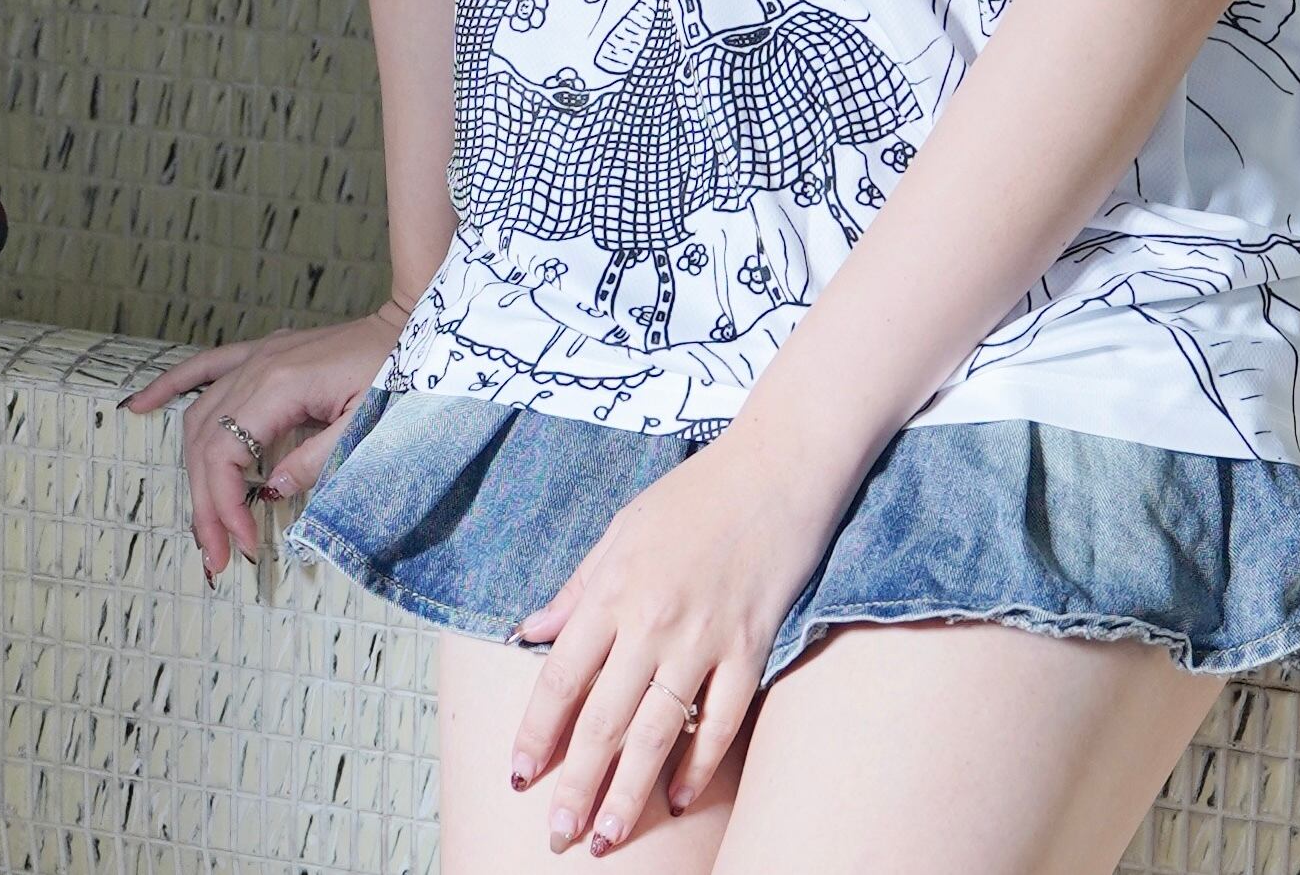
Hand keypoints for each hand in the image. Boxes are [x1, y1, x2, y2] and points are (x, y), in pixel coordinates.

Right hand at [123, 300, 408, 579]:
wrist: (414, 321)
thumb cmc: (398, 369)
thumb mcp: (365, 422)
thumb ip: (317, 458)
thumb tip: (268, 494)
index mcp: (282, 384)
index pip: (225, 456)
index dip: (224, 506)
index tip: (243, 544)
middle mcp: (259, 366)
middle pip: (205, 445)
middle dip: (206, 506)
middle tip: (218, 555)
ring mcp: (258, 355)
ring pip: (199, 418)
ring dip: (193, 473)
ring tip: (202, 525)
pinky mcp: (264, 351)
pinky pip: (205, 366)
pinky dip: (171, 385)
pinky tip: (139, 405)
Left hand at [508, 415, 847, 850]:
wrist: (780, 461)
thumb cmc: (698, 491)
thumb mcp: (623, 527)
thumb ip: (577, 587)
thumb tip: (531, 633)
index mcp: (613, 588)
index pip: (560, 677)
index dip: (537, 733)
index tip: (519, 777)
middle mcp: (652, 619)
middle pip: (603, 720)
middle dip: (576, 785)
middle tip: (557, 837)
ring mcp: (704, 636)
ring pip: (656, 733)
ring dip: (628, 793)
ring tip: (607, 837)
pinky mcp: (751, 644)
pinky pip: (721, 719)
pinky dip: (699, 763)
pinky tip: (679, 797)